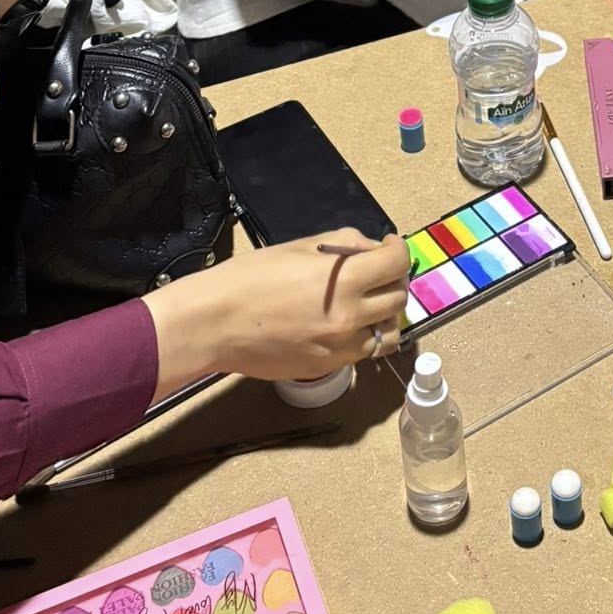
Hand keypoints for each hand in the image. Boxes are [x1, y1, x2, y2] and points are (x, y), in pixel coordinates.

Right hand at [145, 230, 410, 392]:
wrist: (214, 324)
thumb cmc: (250, 278)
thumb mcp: (299, 247)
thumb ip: (342, 245)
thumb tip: (367, 249)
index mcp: (345, 281)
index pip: (396, 263)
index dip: (398, 249)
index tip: (389, 245)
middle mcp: (351, 318)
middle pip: (398, 299)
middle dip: (393, 280)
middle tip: (377, 272)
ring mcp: (341, 348)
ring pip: (387, 333)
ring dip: (383, 314)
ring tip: (366, 302)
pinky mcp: (327, 368)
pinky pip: (361, 352)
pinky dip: (362, 336)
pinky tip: (343, 323)